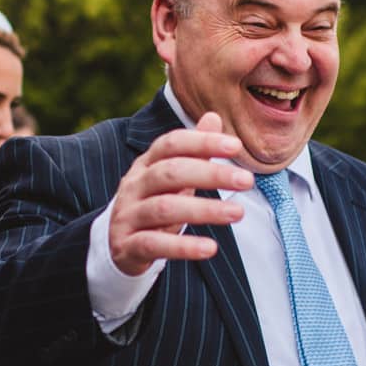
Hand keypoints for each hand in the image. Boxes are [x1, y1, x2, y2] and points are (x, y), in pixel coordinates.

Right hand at [108, 112, 250, 276]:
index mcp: (146, 164)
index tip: (236, 146)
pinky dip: (183, 246)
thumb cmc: (153, 203)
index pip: (172, 143)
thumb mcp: (171, 177)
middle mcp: (134, 186)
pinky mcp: (127, 246)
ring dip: (204, 210)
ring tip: (238, 213)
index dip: (202, 142)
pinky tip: (210, 248)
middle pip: (170, 172)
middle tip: (247, 180)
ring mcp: (128, 216)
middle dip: (210, 174)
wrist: (118, 244)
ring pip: (164, 208)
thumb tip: (213, 117)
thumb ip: (193, 151)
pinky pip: (155, 244)